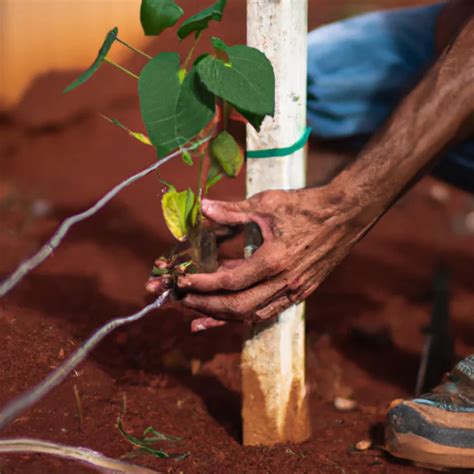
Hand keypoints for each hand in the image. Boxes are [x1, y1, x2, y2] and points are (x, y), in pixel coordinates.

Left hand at [179, 185, 367, 330]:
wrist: (345, 215)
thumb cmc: (306, 207)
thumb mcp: (267, 204)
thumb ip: (232, 210)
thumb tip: (203, 206)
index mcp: (274, 260)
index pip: (230, 282)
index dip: (202, 284)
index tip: (181, 283)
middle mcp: (285, 283)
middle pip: (238, 307)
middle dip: (206, 306)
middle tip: (183, 300)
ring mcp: (295, 291)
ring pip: (253, 315)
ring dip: (223, 316)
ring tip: (199, 315)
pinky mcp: (301, 292)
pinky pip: (268, 311)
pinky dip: (245, 314)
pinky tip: (230, 314)